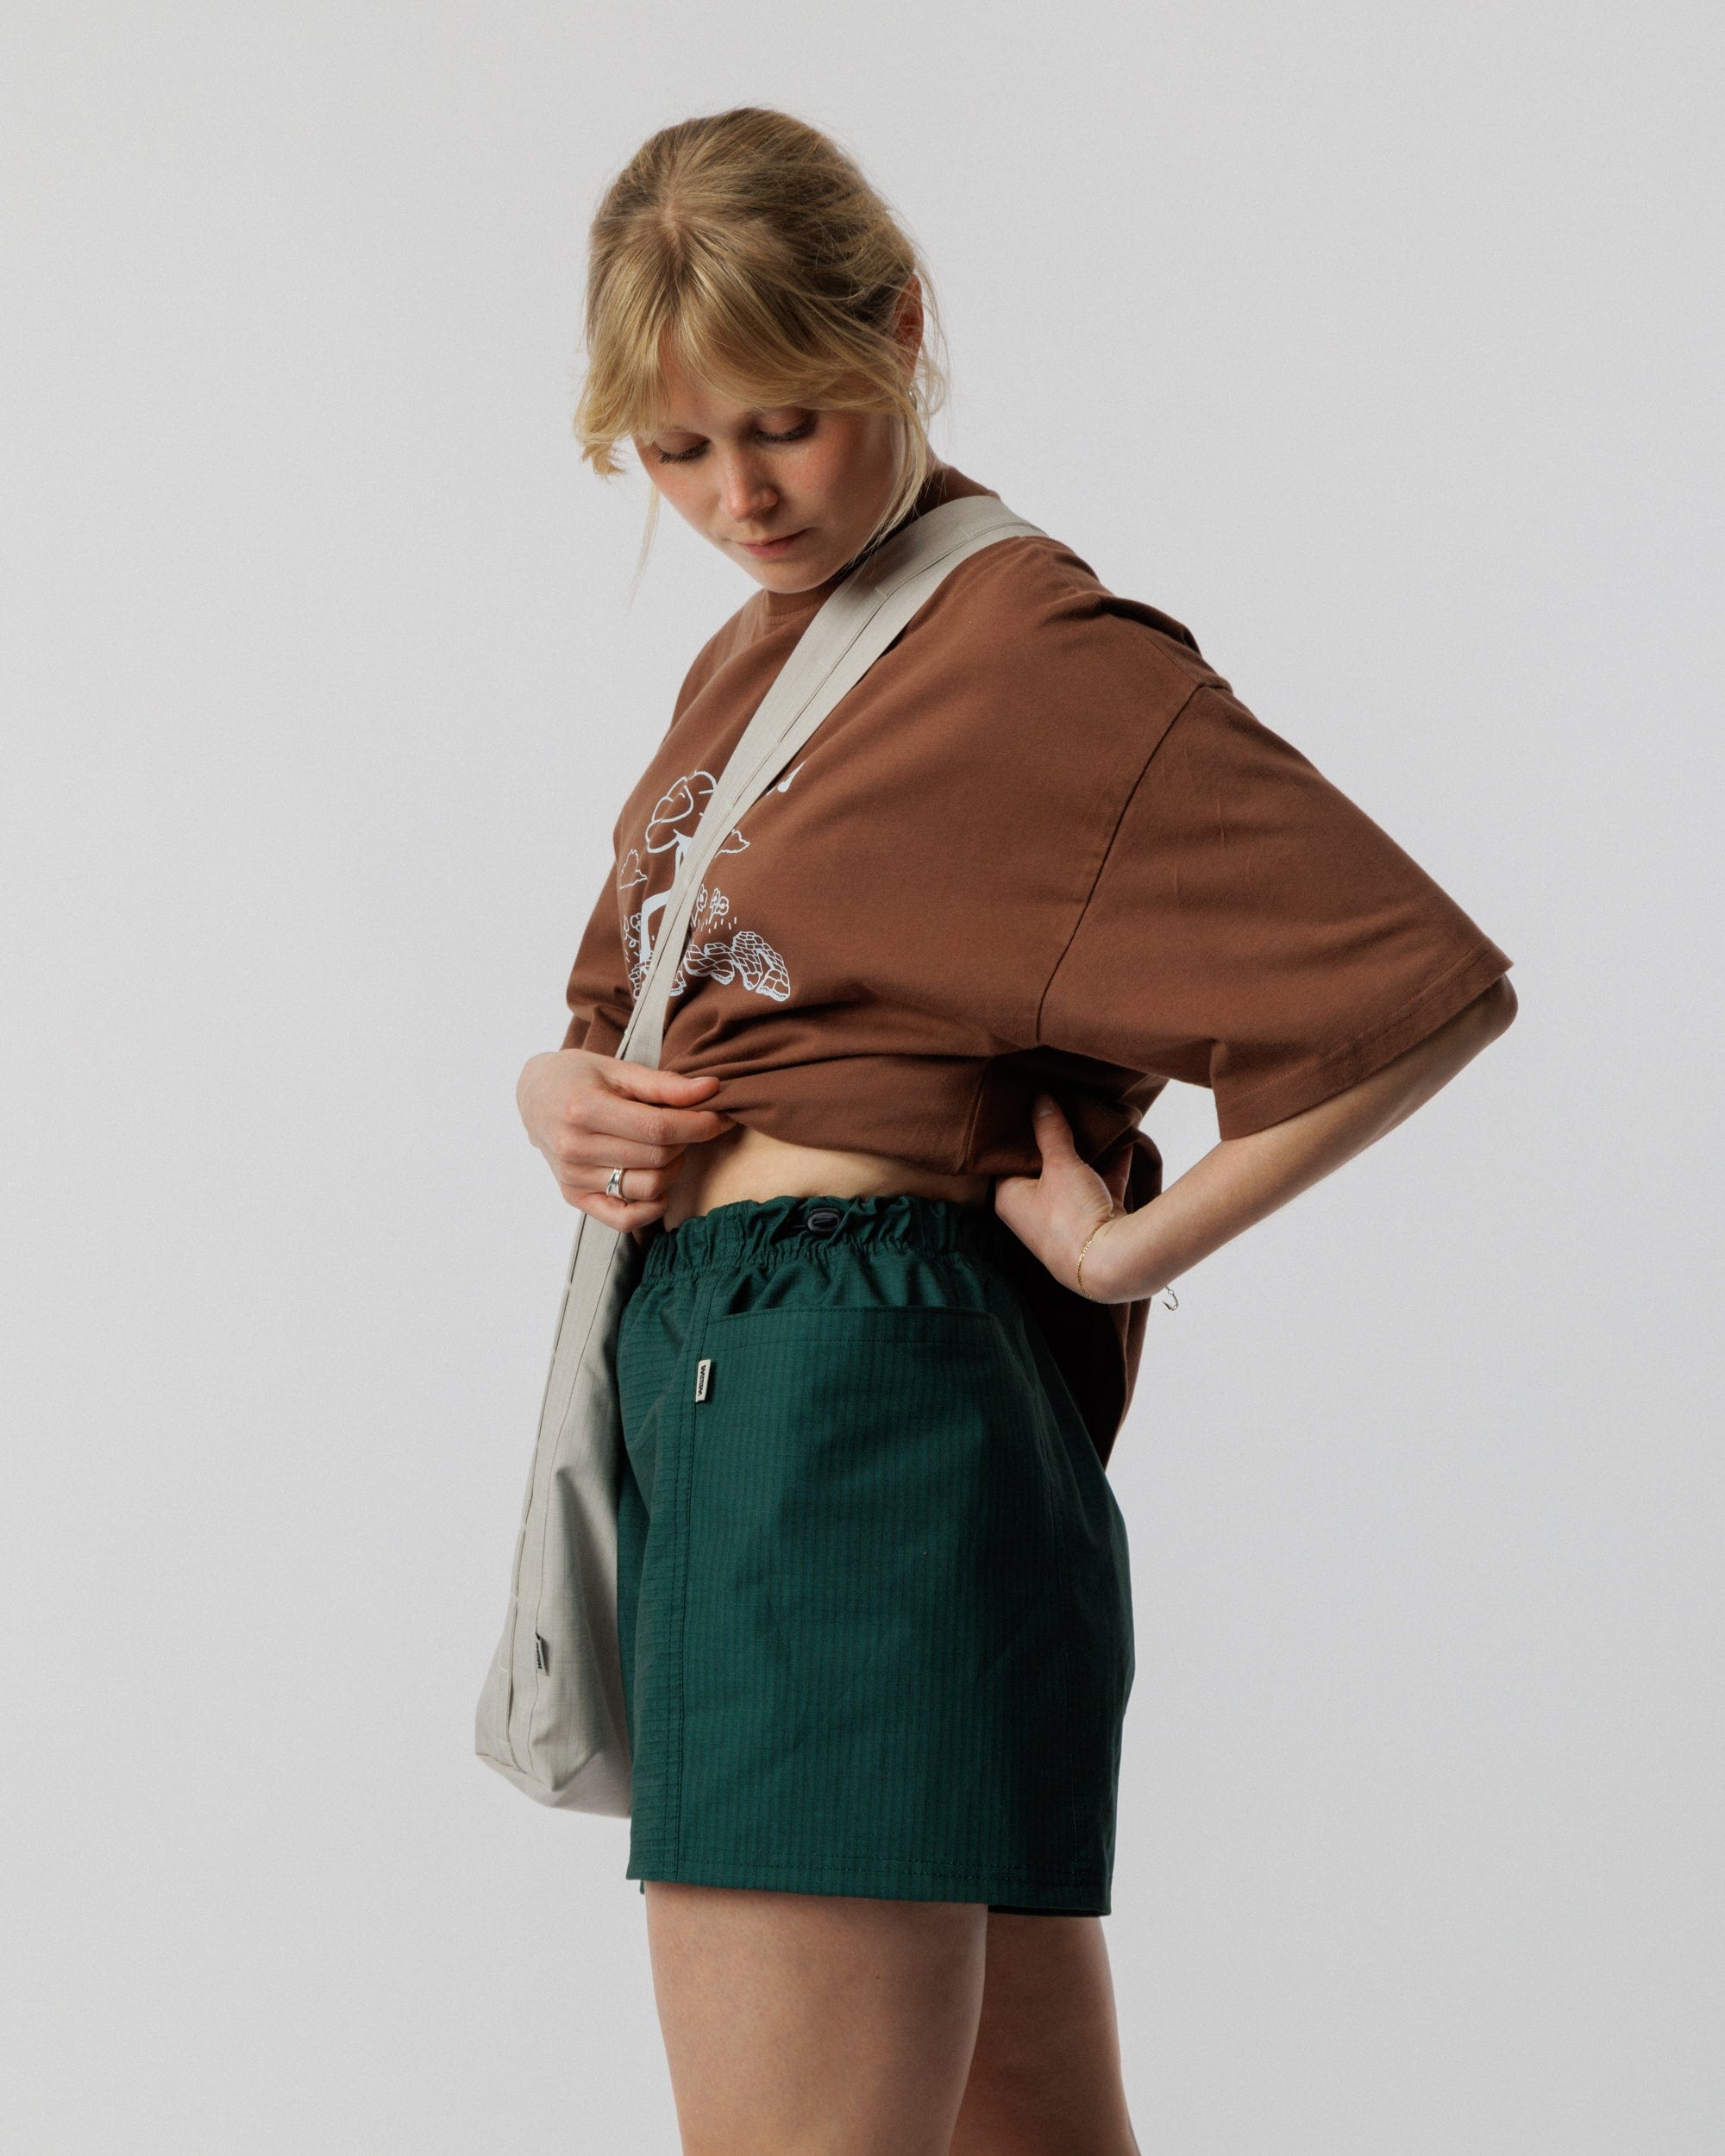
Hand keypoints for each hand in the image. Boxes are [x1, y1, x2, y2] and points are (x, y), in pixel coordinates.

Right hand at [516, 1048, 736, 1231]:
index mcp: (582, 1109)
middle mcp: (574, 1148)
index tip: (721, 1116)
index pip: (657, 1129)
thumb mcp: (618, 1069)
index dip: (699, 1125)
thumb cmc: (579, 1077)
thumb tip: (712, 1089)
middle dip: (688, 1141)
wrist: (534, 1095)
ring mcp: (572, 1178)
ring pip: (649, 1188)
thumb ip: (664, 1084)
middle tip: (691, 1124)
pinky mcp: (574, 1198)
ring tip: (669, 1146)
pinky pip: (626, 1220)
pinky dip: (653, 1206)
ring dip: (674, 1169)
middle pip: (657, 1158)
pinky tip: (658, 1180)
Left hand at [991, 1093, 1135, 1300]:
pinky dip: (1112, 1163)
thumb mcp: (1058, 1164)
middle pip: (1043, 1165)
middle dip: (1056, 1137)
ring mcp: (1067, 1217)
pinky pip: (1103, 1183)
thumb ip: (1050, 1130)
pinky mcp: (1097, 1220)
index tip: (1027, 1104)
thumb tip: (1040, 1099)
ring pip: (1075, 1174)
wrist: (1112, 1262)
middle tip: (1062, 1103)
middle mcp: (1034, 1210)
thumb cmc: (1070, 1216)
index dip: (1017, 1132)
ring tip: (1093, 1115)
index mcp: (1010, 1198)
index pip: (1006, 1158)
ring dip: (1087, 1149)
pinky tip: (1123, 1139)